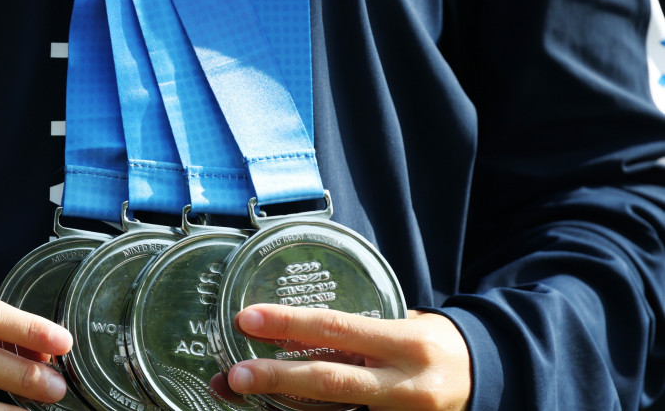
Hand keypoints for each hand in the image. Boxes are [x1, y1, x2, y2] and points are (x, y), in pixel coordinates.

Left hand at [222, 305, 470, 410]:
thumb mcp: (404, 325)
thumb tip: (293, 329)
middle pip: (330, 381)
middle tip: (234, 375)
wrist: (487, 378)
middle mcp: (403, 384)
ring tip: (241, 395)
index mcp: (405, 343)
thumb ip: (358, 330)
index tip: (247, 318)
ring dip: (283, 407)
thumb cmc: (435, 344)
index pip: (337, 328)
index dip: (289, 323)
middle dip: (277, 378)